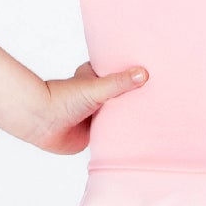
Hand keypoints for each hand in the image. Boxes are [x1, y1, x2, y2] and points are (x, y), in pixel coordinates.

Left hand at [29, 59, 148, 154]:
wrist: (42, 123)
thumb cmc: (63, 99)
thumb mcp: (96, 87)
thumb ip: (119, 82)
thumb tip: (144, 74)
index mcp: (96, 78)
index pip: (120, 73)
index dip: (135, 73)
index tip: (157, 71)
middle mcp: (98, 96)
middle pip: (123, 96)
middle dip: (137, 97)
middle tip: (163, 95)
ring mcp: (97, 115)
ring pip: (119, 115)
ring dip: (131, 116)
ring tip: (158, 113)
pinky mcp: (94, 133)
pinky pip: (113, 133)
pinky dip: (123, 134)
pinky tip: (142, 134)